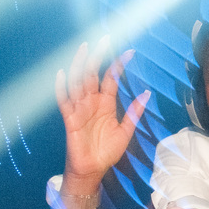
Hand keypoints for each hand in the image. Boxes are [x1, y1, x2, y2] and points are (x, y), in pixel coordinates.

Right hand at [55, 38, 149, 182]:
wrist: (93, 170)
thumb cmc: (106, 151)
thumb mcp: (125, 131)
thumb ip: (134, 112)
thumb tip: (147, 93)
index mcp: (105, 104)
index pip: (111, 78)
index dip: (119, 65)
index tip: (130, 52)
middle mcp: (91, 102)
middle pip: (93, 74)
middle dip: (98, 56)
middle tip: (104, 38)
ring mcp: (79, 109)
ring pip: (78, 82)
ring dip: (80, 65)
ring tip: (84, 48)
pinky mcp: (69, 119)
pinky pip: (63, 101)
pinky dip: (61, 87)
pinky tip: (61, 74)